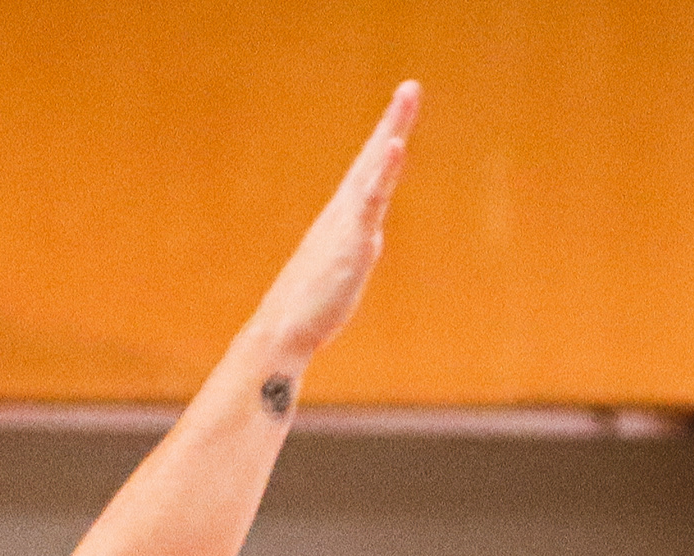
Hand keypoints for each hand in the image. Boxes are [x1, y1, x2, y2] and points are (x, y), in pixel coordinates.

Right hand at [243, 82, 420, 373]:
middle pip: (373, 158)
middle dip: (392, 121)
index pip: (369, 172)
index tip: (400, 112)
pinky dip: (384, 170)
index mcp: (342, 218)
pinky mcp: (352, 240)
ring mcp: (347, 223)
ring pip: (374, 168)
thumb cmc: (309, 308)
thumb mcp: (342, 269)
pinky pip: (371, 199)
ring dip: (391, 130)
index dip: (385, 143)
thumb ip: (358, 248)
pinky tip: (395, 145)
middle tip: (410, 87)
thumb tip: (370, 238)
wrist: (283, 331)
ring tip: (407, 97)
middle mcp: (343, 212)